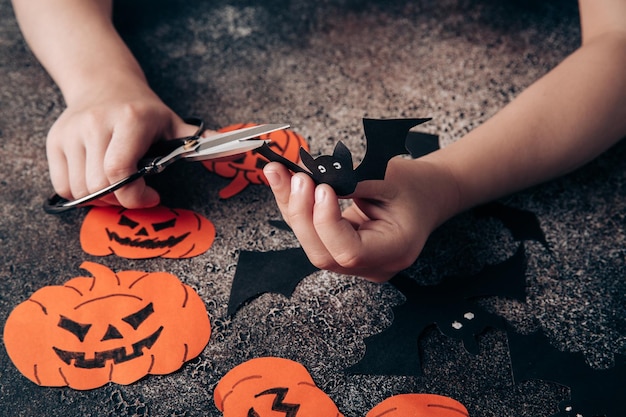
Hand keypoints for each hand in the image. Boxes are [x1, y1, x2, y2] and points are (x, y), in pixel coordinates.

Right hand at [46, 81, 198, 207]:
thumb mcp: (174, 123)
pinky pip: (63, 186)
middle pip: (100, 186)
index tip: (152, 196)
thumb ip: (200, 142)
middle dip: (121, 200)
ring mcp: (71, 132)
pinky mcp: (54, 140)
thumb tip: (239, 151)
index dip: (135, 196)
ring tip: (117, 186)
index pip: (120, 171)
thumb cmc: (144, 110)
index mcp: (130, 120)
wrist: (104, 82)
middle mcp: (96, 124)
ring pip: (80, 190)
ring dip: (101, 199)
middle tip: (135, 192)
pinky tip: (97, 180)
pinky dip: (79, 194)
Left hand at [264, 157, 459, 281]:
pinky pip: (313, 236)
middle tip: (296, 176)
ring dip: (292, 208)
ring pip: (313, 244)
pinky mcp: (341, 252)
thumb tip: (312, 177)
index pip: (350, 252)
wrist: (426, 195)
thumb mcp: (389, 176)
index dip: (327, 223)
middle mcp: (373, 266)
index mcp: (395, 251)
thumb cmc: (413, 185)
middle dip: (303, 214)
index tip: (321, 187)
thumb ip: (352, 181)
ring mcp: (356, 264)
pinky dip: (297, 208)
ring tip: (280, 172)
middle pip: (323, 253)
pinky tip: (285, 181)